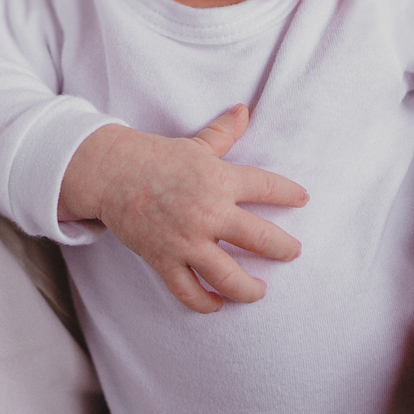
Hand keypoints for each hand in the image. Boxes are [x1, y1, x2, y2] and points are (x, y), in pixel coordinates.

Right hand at [58, 105, 304, 313]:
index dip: (289, 194)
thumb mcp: (195, 144)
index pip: (268, 187)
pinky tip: (217, 303)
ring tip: (260, 291)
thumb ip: (224, 132)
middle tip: (293, 252)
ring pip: (229, 277)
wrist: (110, 173)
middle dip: (284, 249)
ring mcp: (186, 240)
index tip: (303, 199)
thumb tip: (244, 109)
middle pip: (261, 239)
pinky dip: (206, 304)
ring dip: (250, 289)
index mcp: (218, 179)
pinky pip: (190, 292)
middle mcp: (208, 212)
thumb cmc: (155, 157)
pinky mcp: (164, 259)